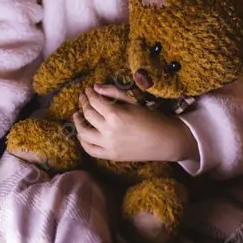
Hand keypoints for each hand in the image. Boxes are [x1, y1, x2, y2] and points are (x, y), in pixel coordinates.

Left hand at [74, 85, 196, 162]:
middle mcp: (109, 131)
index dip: (89, 94)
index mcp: (116, 115)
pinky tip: (82, 133)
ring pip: (83, 133)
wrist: (164, 140)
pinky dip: (83, 141)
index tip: (87, 90)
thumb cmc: (151, 118)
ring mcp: (108, 145)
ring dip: (78, 122)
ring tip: (77, 115)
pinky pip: (90, 150)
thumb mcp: (133, 101)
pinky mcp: (111, 155)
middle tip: (83, 98)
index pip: (95, 101)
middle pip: (88, 114)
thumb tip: (95, 87)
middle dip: (84, 104)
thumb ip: (113, 92)